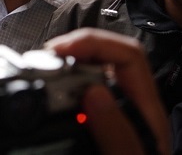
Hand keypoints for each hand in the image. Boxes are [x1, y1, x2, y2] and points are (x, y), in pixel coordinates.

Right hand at [45, 29, 169, 154]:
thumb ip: (118, 137)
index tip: (58, 53)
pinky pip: (70, 101)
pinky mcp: (88, 131)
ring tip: (35, 77)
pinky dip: (52, 95)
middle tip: (38, 64)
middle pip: (102, 61)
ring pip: (84, 79)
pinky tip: (38, 103)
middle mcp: (128, 113)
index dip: (91, 44)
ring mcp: (107, 122)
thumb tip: (94, 93)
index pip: (127, 57)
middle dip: (68, 53)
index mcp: (146, 117)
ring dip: (58, 71)